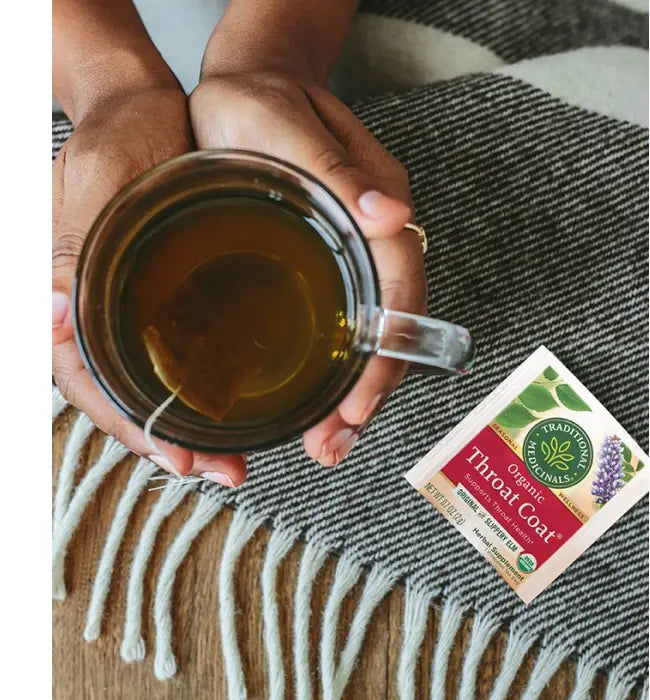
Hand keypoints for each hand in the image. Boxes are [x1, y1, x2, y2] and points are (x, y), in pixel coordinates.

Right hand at [52, 87, 246, 486]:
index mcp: (65, 298)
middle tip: (226, 470)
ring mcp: (124, 309)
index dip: (134, 429)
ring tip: (233, 453)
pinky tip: (229, 400)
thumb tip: (46, 319)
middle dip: (170, 441)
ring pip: (145, 382)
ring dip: (186, 422)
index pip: (89, 384)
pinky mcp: (157, 296)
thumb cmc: (118, 141)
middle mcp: (92, 314)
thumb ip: (70, 251)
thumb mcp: (95, 186)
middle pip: (122, 398)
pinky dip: (196, 383)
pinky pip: (168, 352)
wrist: (143, 109)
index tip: (182, 460)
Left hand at [190, 72, 426, 464]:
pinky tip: (313, 400)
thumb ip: (341, 170)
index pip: (399, 289)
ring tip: (326, 442)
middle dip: (370, 389)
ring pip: (369, 332)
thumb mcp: (288, 127)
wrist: (248, 85)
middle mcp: (373, 237)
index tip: (359, 403)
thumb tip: (391, 213)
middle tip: (334, 444)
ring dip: (354, 390)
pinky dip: (334, 368)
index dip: (387, 350)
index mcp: (375, 205)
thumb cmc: (261, 103)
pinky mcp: (326, 263)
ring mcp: (352, 253)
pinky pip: (343, 322)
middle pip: (391, 324)